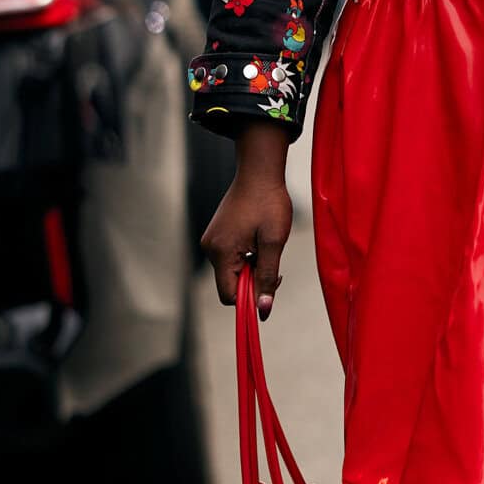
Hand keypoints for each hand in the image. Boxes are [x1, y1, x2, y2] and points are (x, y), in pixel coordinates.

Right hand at [201, 122, 291, 310]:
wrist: (259, 173)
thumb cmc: (269, 204)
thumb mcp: (274, 242)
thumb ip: (267, 277)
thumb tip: (263, 310)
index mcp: (221, 252)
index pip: (229, 296)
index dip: (250, 297)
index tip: (271, 279)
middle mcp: (209, 248)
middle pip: (230, 284)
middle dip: (253, 279)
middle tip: (271, 256)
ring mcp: (211, 241)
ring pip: (231, 271)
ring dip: (251, 266)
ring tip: (265, 243)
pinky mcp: (216, 235)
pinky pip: (230, 258)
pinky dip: (246, 256)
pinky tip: (257, 238)